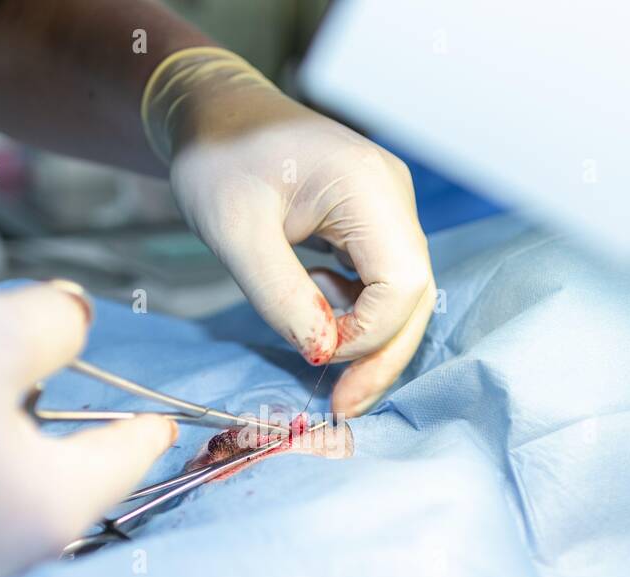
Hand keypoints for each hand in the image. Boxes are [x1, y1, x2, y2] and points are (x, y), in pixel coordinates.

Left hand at [143, 49, 436, 416]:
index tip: (314, 358)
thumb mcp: (234, 232)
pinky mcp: (374, 223)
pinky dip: (358, 317)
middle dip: (379, 356)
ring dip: (369, 341)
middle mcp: (393, 196)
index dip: (368, 336)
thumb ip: (280, 294)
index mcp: (368, 187)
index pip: (402, 284)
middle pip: (415, 298)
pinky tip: (319, 316)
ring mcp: (389, 209)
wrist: (214, 116)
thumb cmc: (218, 161)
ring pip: (404, 297)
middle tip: (341, 407)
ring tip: (321, 361)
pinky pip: (384, 284)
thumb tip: (321, 353)